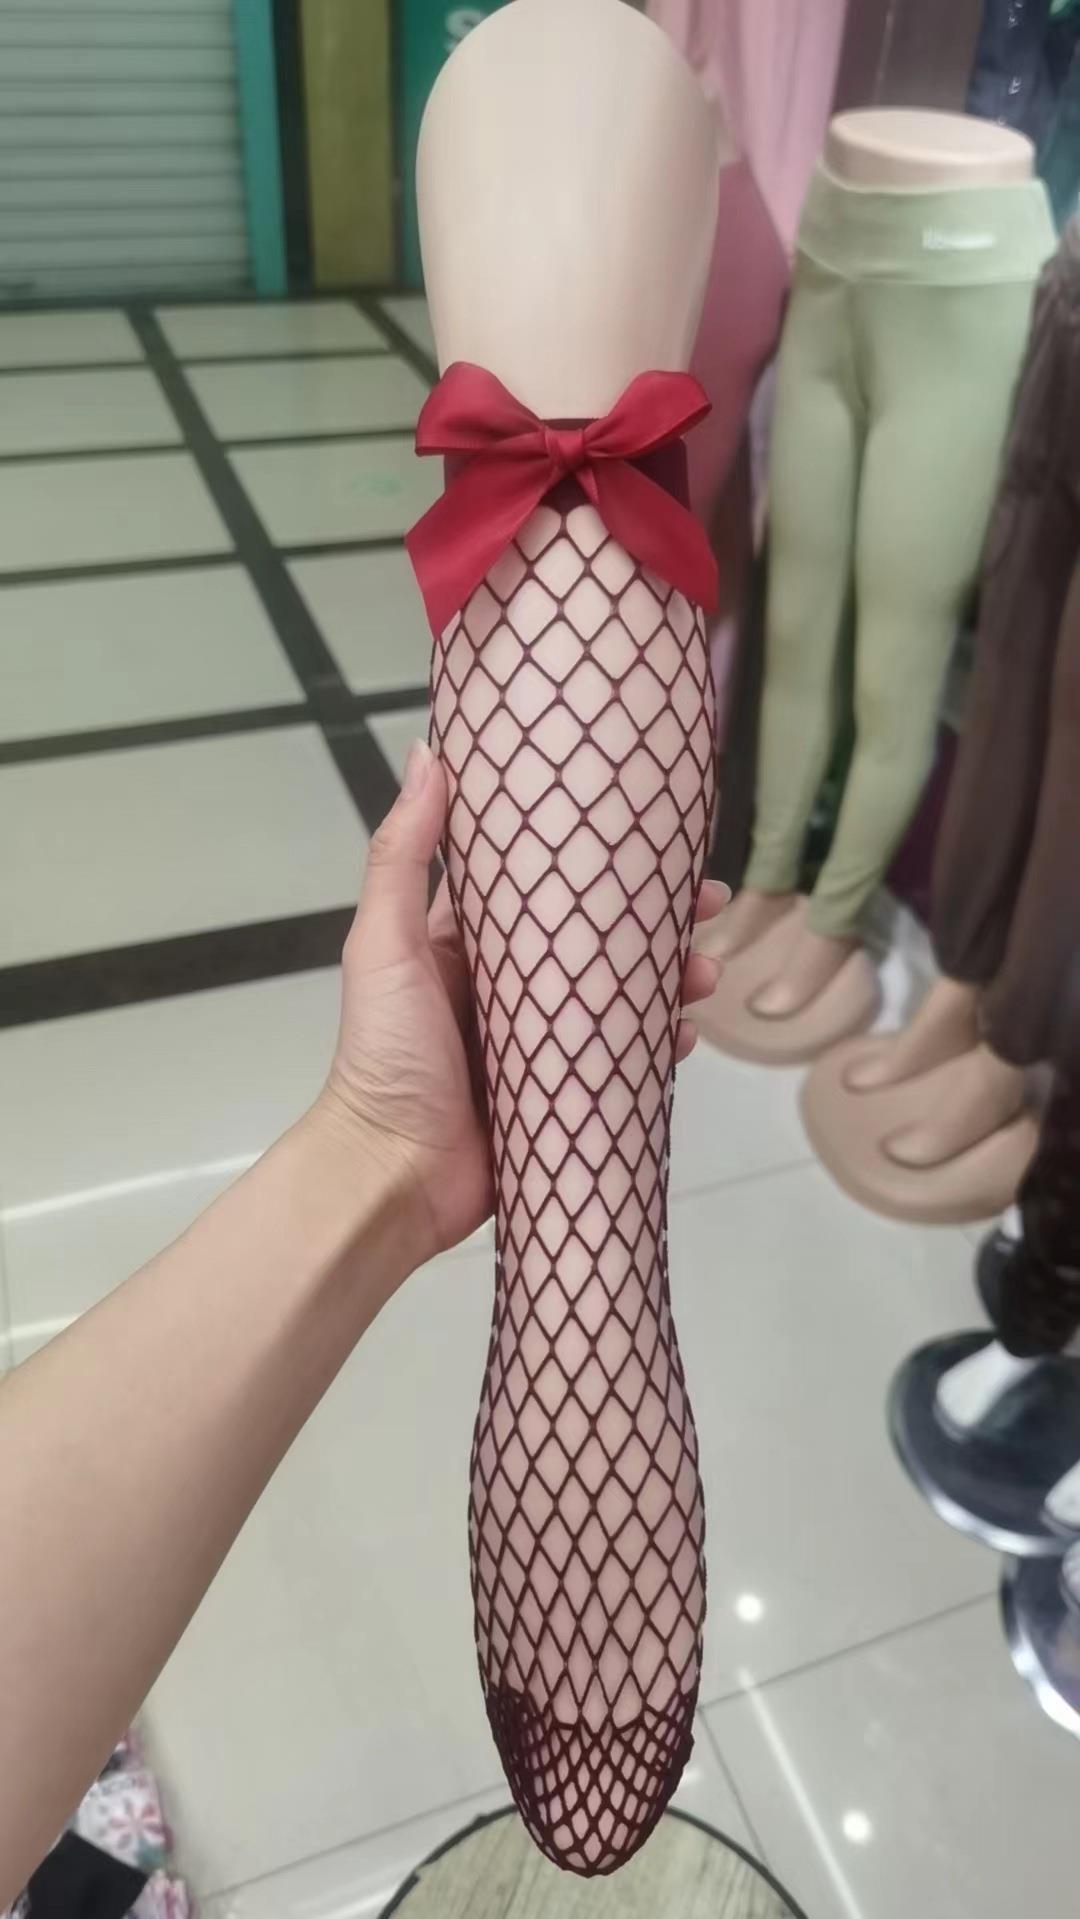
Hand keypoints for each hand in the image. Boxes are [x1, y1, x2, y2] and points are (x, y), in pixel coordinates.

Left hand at [319, 740, 726, 1269]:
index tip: (645, 826)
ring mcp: (542, 1041)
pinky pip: (626, 1060)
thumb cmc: (384, 1053)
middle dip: (655, 918)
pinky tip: (686, 1036)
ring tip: (705, 974)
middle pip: (597, 937)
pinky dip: (659, 1046)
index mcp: (466, 943)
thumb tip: (430, 752)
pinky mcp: (566, 1091)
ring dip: (670, 979)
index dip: (591, 853)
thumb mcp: (384, 944)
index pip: (538, 881)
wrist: (392, 1175)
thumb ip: (403, 855)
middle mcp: (510, 986)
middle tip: (708, 902)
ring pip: (622, 996)